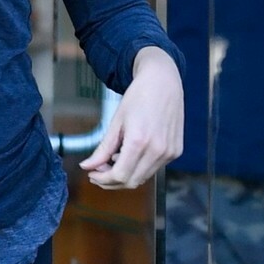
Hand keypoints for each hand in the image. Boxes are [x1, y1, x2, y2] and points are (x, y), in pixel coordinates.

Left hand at [82, 48, 184, 189]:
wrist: (163, 82)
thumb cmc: (139, 97)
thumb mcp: (116, 122)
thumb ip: (102, 149)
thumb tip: (87, 166)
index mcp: (139, 141)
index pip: (119, 176)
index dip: (103, 180)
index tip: (92, 175)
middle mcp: (157, 150)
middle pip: (131, 182)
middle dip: (112, 181)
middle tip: (99, 171)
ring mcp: (169, 152)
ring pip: (143, 177)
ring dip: (126, 175)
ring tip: (114, 160)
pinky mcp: (176, 151)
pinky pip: (154, 168)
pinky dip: (139, 167)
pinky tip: (130, 154)